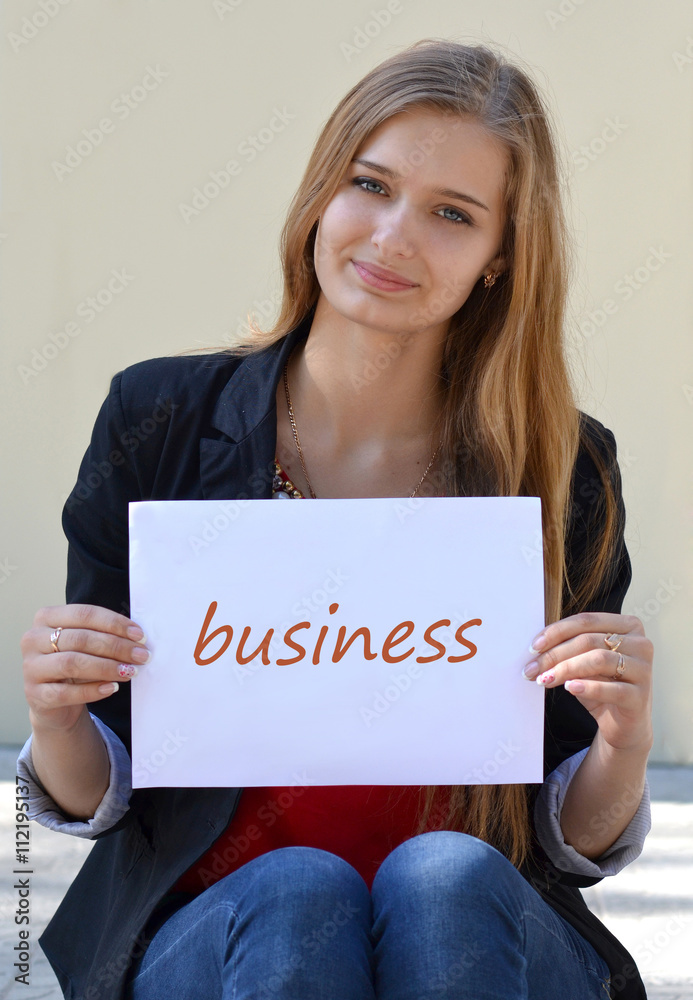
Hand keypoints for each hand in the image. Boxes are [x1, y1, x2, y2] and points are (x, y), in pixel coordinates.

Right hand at [21, 604, 149, 732]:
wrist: (55, 701)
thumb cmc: (75, 664)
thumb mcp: (86, 645)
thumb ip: (104, 635)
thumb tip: (138, 638)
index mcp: (47, 617)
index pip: (84, 614)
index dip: (114, 623)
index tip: (139, 635)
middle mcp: (33, 639)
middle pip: (80, 639)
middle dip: (116, 647)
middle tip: (141, 655)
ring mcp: (31, 667)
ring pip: (72, 663)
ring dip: (107, 667)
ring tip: (130, 671)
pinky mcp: (34, 694)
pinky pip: (66, 692)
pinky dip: (92, 690)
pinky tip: (112, 688)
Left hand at [523, 612, 653, 753]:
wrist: (624, 725)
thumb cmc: (602, 685)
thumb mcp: (584, 662)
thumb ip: (569, 648)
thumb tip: (536, 647)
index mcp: (628, 626)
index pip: (586, 621)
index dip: (556, 632)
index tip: (533, 647)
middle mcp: (641, 644)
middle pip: (588, 640)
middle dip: (554, 654)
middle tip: (532, 669)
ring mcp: (644, 670)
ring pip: (598, 660)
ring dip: (565, 669)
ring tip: (545, 680)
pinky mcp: (641, 696)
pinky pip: (611, 689)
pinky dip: (587, 687)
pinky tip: (569, 688)